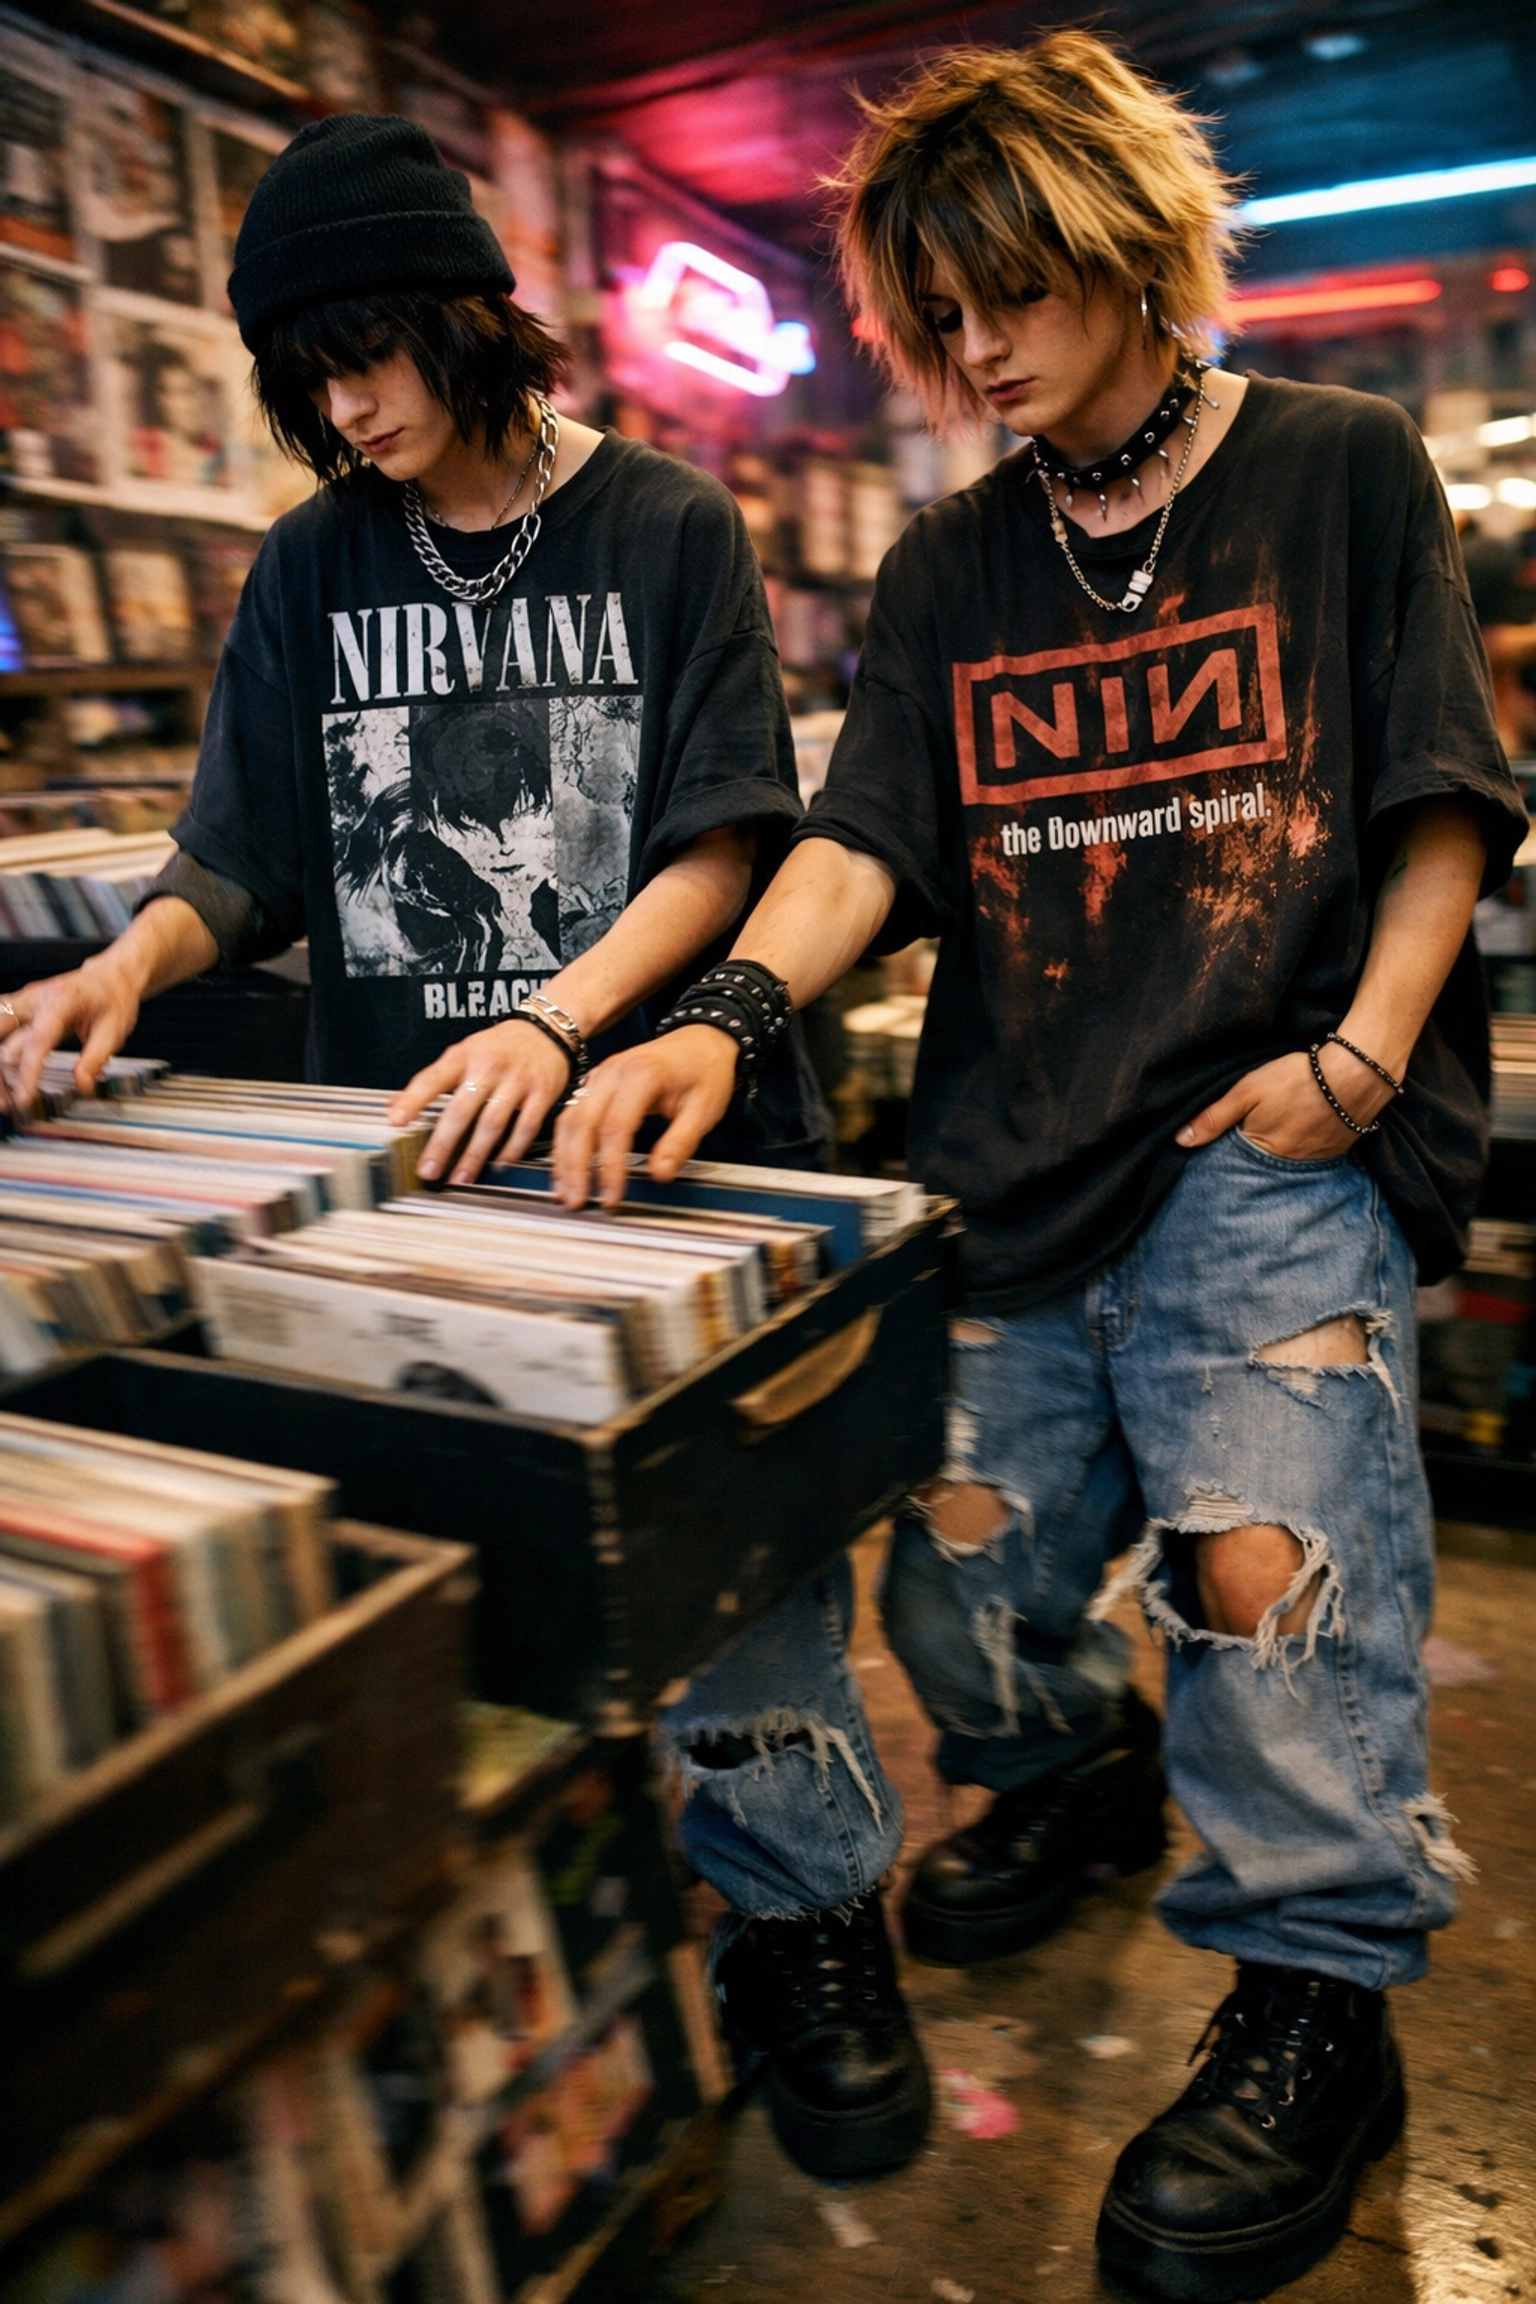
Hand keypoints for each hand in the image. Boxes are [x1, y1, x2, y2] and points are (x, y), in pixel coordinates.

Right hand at [0, 954, 145, 1111]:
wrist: (108, 977)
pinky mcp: (17, 1008)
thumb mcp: (114, 1030)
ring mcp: (22, 1001)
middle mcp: (35, 997)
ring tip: (3, 1099)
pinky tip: (1, 1078)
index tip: (25, 1097)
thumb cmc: (112, 1000)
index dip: (29, 1070)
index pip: (39, 1039)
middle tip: (7, 1103)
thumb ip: (95, 1059)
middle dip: (1, 1071)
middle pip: (2, 1033)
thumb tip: (82, 1087)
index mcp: (62, 1000)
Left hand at [389, 1018, 574, 1183]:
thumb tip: (394, 1104)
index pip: (433, 1079)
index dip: (413, 1100)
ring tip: (461, 1176)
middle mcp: (489, 1067)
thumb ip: (432, 1080)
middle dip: (443, 1144)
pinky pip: (526, 1126)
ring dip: (475, 1155)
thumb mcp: (463, 1053)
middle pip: (462, 1110)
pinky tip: (500, 1164)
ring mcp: (517, 1080)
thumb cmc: (499, 1046)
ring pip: (492, 1123)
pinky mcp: (542, 1093)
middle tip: (429, 1169)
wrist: (547, 1029)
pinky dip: (511, 1149)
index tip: (396, 1122)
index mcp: (464, 1056)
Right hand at [552, 1026, 739, 1207]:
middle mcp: (613, 1072)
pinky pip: (571, 1114)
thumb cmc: (705, 1071)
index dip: (610, 1166)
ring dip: (564, 1158)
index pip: (616, 1127)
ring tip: (566, 1192)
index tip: (613, 1195)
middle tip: (578, 1201)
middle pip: (582, 1123)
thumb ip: (680, 1142)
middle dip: (577, 1167)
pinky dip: (565, 1144)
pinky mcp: (595, 1084)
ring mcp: (600, 1076)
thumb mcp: (704, 1109)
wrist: (701, 1040)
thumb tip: (660, 1174)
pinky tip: (565, 1169)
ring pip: (569, 1119)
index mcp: (642, 1075)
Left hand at [1176, 1045, 1392, 1158]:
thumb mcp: (1247, 1091)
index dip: (1231, 1144)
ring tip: (1285, 1123)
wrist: (1356, 1073)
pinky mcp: (1339, 1149)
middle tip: (1262, 1123)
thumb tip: (1180, 1142)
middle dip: (1258, 1147)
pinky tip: (1308, 1123)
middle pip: (1264, 1160)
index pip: (1237, 1158)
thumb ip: (1213, 1117)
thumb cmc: (1297, 1077)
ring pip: (1290, 1157)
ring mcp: (1316, 1159)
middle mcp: (1289, 1163)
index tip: (1230, 1133)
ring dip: (1285, 1144)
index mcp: (1263, 1151)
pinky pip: (1315, 1153)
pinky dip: (1308, 1141)